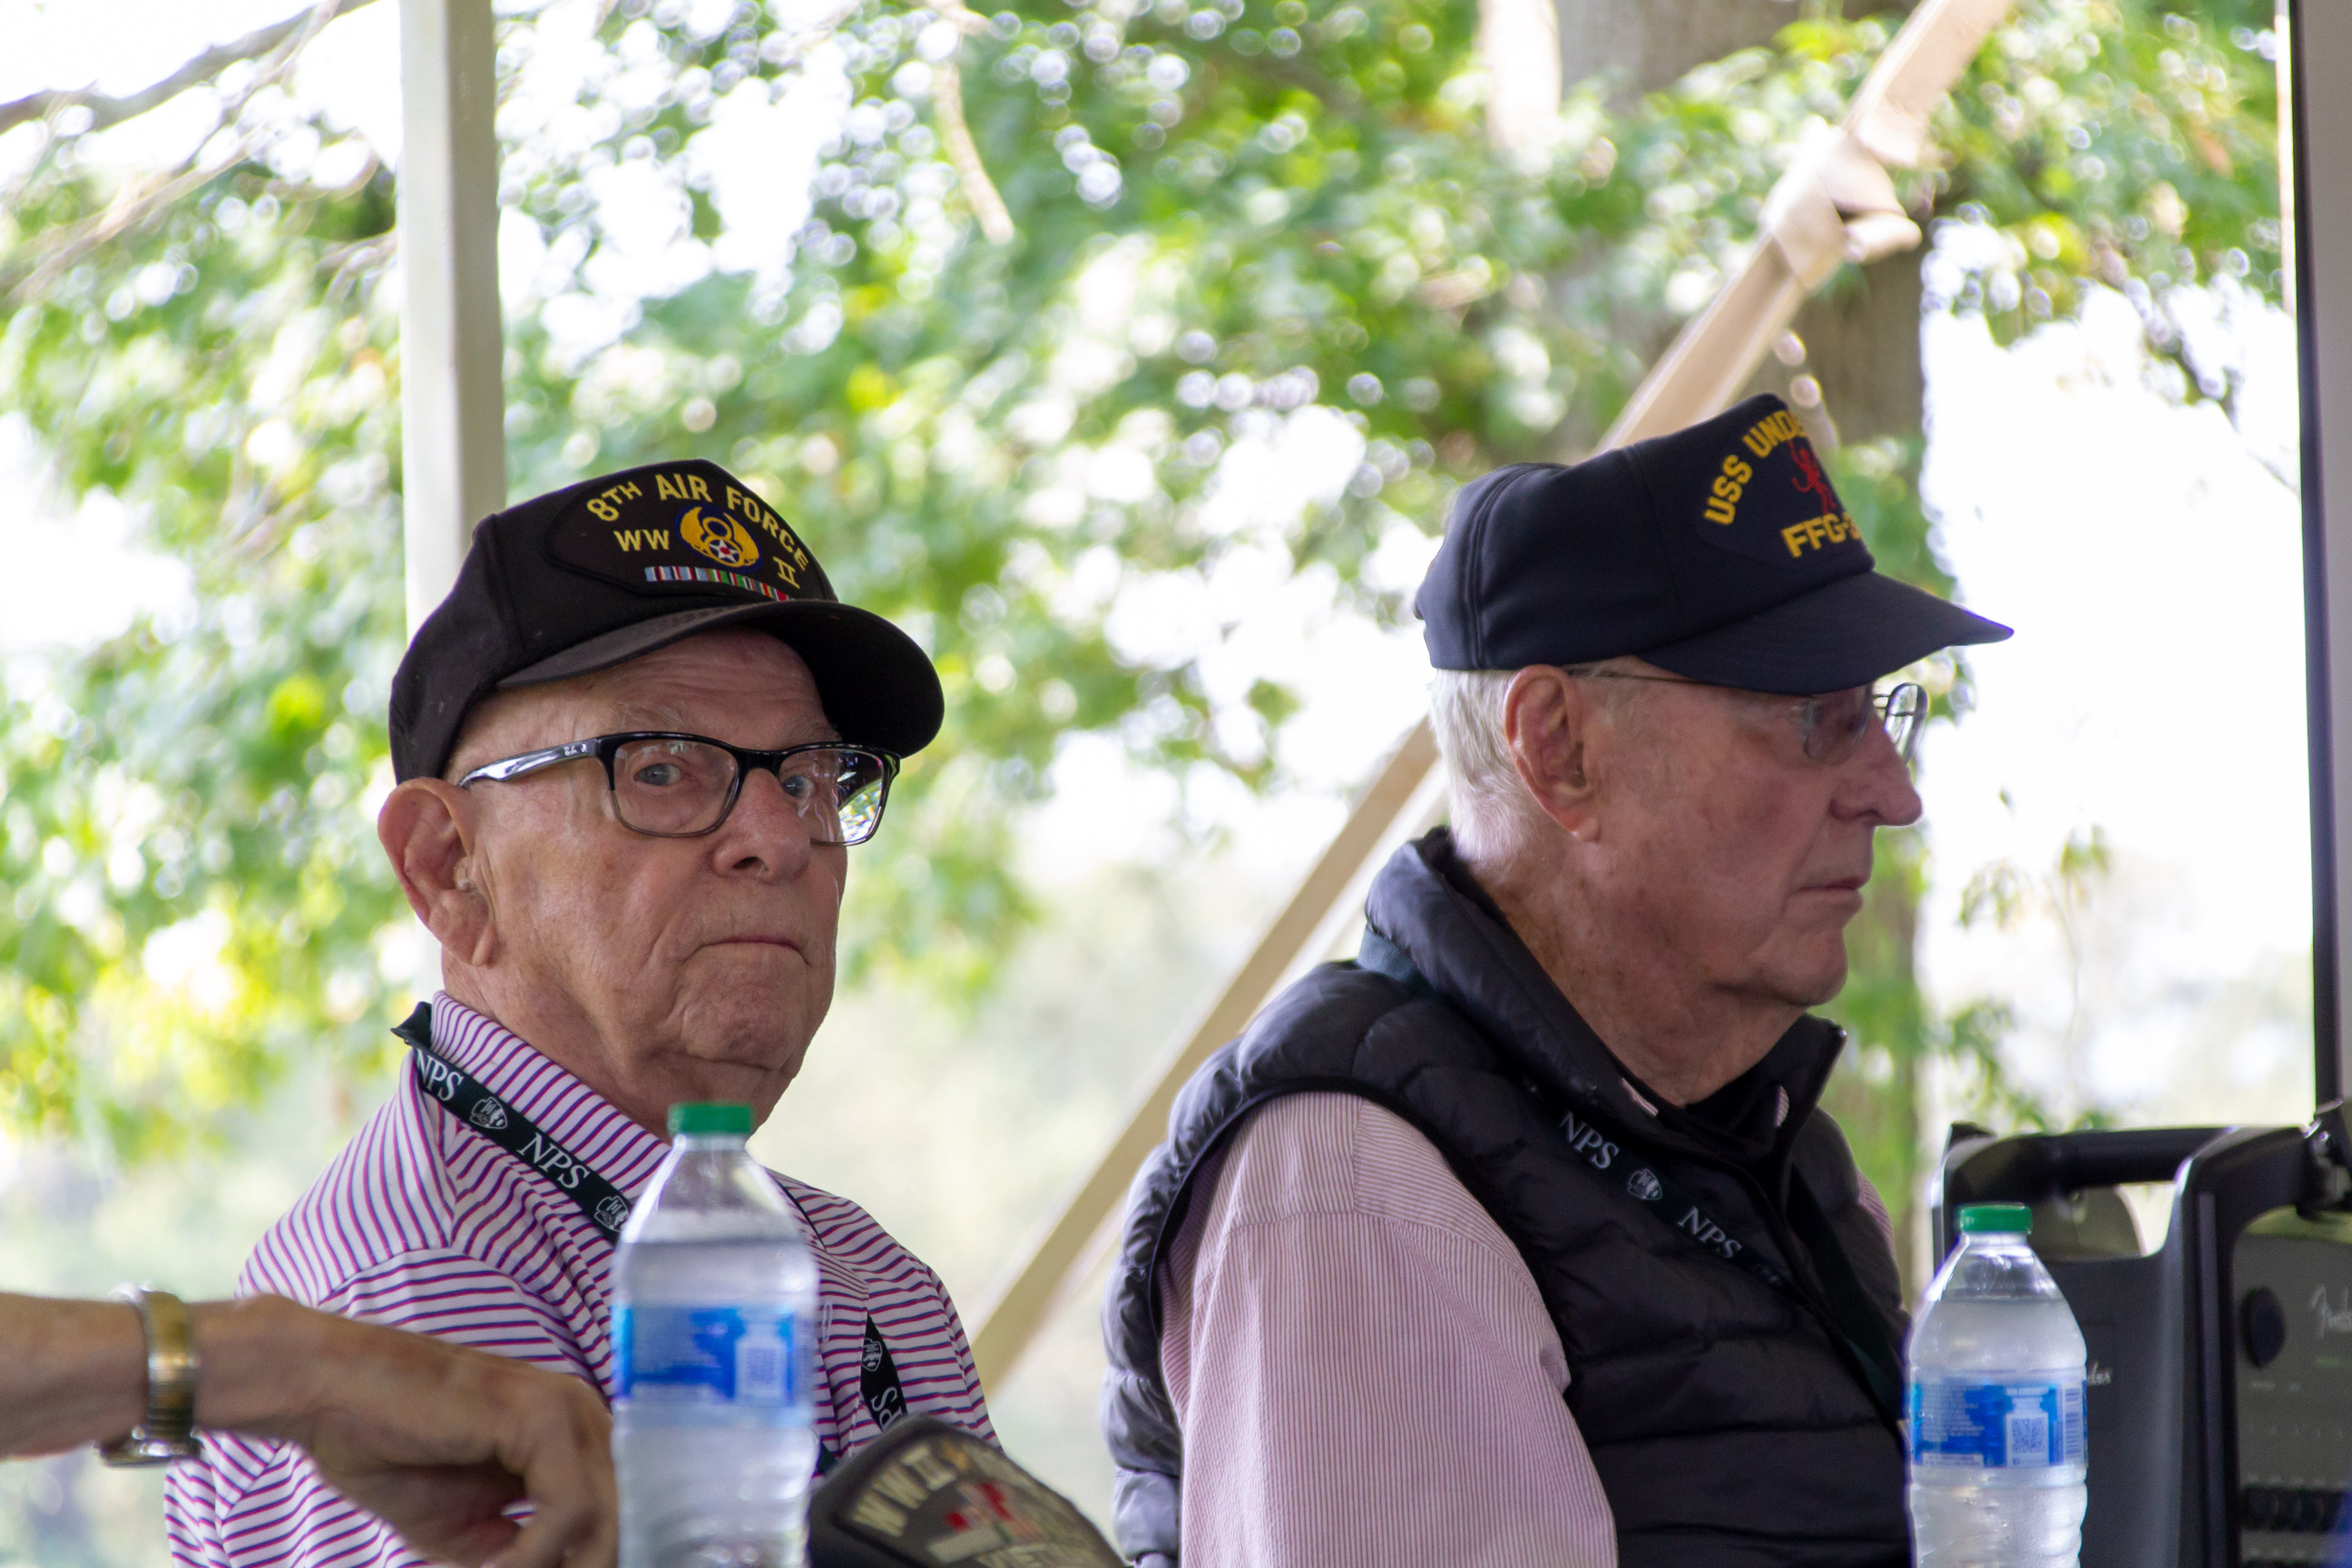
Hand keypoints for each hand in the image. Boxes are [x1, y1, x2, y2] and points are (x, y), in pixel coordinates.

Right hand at [201, 1297, 615, 1567]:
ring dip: (554, 1565)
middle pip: (619, 1521)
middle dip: (578, 1567)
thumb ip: (522, 1550)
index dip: (588, 1560)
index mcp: (574, 1438)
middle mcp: (585, 1418)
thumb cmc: (391, 1451)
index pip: (614, 1515)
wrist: (332, 1396)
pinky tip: (492, 1566)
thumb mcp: (471, 1529)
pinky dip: (534, 1554)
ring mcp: (569, 1412)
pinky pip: (568, 1509)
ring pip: (603, 1520)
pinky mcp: (541, 1417)